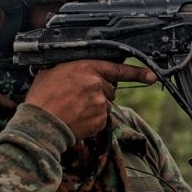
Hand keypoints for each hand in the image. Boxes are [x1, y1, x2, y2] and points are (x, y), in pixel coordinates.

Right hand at [25, 60, 156, 141]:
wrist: (40, 124)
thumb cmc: (42, 98)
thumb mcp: (52, 72)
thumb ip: (72, 68)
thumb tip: (79, 69)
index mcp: (85, 66)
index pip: (117, 68)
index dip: (137, 72)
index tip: (151, 75)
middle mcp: (96, 82)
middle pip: (110, 88)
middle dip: (99, 92)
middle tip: (78, 97)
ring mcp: (100, 102)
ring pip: (106, 103)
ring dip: (94, 106)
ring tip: (73, 108)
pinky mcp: (101, 119)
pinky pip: (102, 118)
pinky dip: (92, 119)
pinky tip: (77, 118)